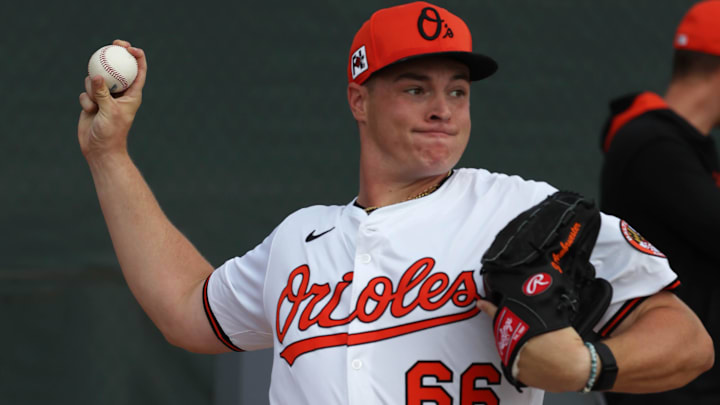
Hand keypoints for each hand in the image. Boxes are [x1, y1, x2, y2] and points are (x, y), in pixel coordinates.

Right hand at [78, 39, 146, 161]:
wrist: (99, 149)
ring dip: (93, 89)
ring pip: (96, 79)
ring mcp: (105, 96)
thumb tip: (96, 76)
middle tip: (113, 44)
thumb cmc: (111, 133)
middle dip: (114, 55)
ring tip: (96, 104)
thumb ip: (102, 93)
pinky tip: (89, 111)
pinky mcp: (92, 101)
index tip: (129, 47)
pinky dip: (86, 100)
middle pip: (118, 68)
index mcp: (133, 94)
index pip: (139, 71)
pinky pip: (86, 92)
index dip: (137, 56)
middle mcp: (120, 93)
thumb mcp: (109, 112)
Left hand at [477, 299, 590, 391]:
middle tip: (522, 331)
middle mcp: (516, 349)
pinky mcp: (521, 376)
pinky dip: (522, 361)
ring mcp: (517, 364)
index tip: (481, 304)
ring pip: (509, 351)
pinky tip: (535, 359)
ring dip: (515, 347)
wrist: (580, 368)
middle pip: (505, 336)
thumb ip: (533, 317)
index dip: (490, 309)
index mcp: (522, 332)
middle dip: (509, 332)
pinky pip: (516, 365)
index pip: (501, 317)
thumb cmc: (569, 345)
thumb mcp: (551, 322)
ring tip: (534, 347)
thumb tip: (524, 311)